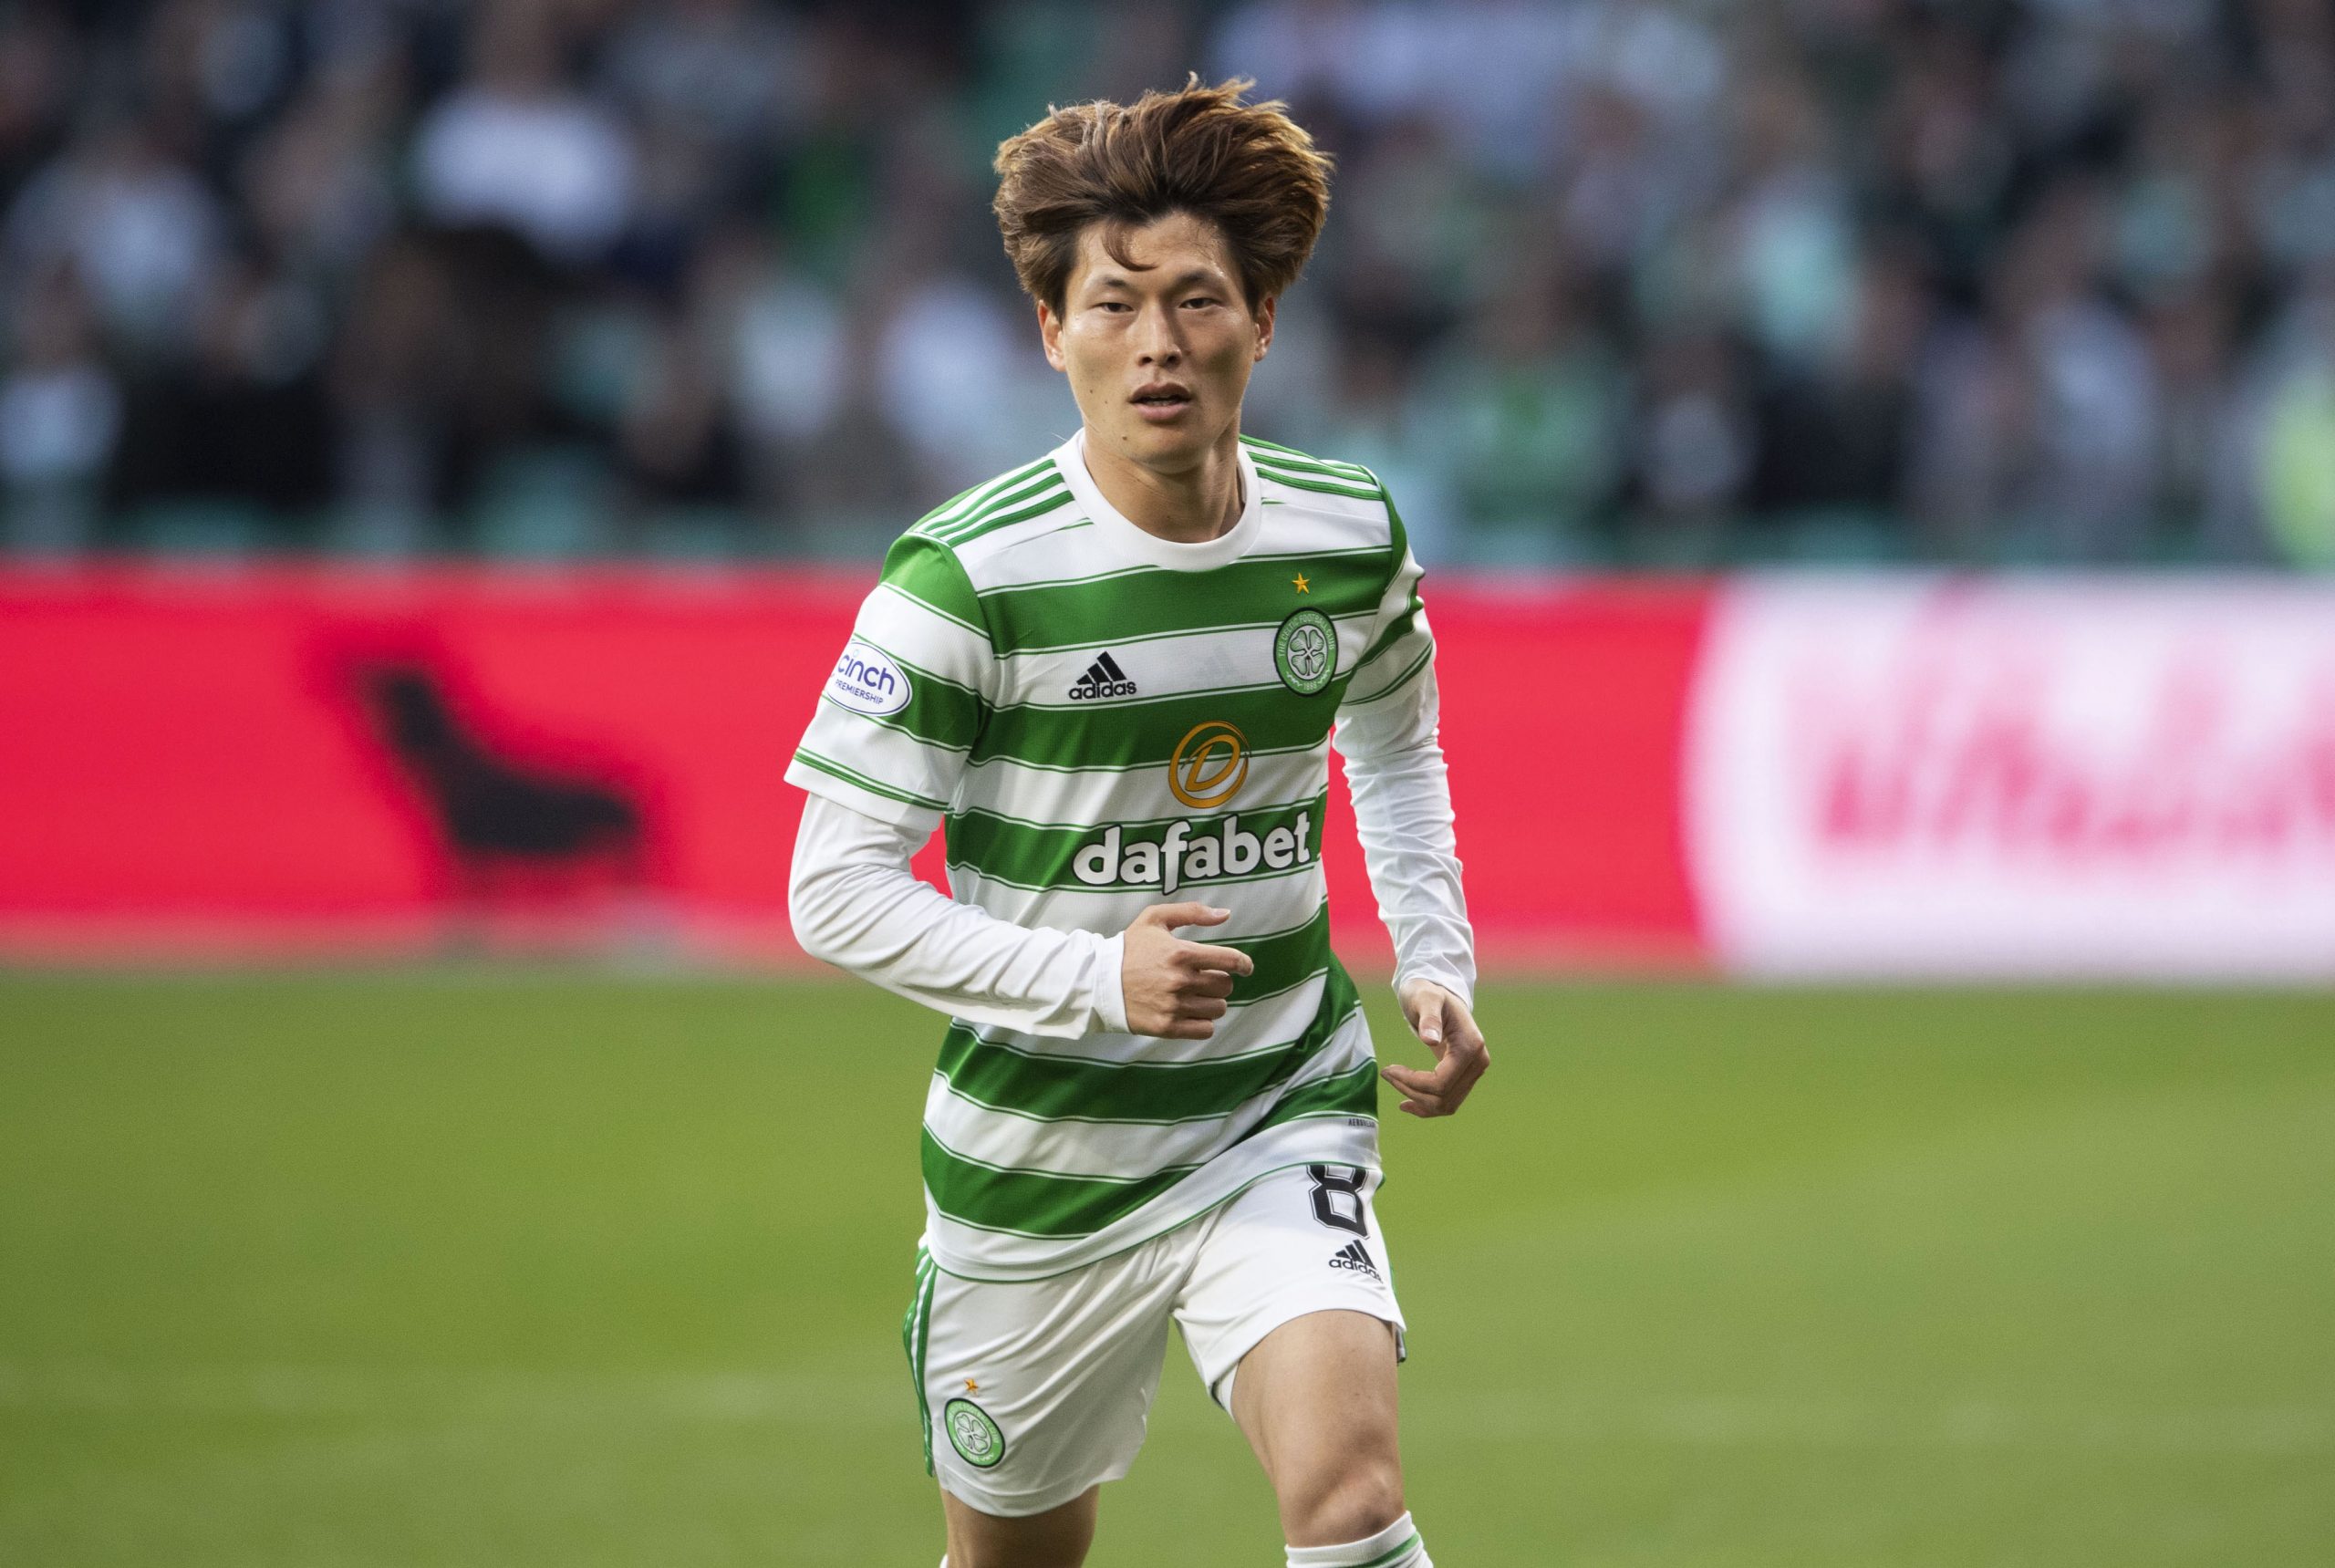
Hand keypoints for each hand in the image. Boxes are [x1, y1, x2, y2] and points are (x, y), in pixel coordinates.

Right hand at [1120, 903, 1254, 1038]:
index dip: (1244, 964)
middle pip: (1225, 986)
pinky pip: (1205, 1029)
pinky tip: (1190, 1013)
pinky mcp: (1167, 1027)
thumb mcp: (1155, 919)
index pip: (1230, 960)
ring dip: (1211, 1002)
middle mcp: (1180, 980)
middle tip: (1203, 978)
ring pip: (1217, 1008)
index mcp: (1181, 953)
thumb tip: (1225, 915)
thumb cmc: (1128, 948)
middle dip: (1219, 981)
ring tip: (1194, 996)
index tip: (1245, 967)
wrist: (1098, 982)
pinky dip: (1202, 1022)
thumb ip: (1192, 912)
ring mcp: (1174, 1006)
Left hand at [1384, 980, 1488, 1116]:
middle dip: (1411, 1091)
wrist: (1438, 994)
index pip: (1441, 1082)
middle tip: (1387, 1074)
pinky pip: (1448, 1102)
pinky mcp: (1465, 1076)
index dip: (1413, 1082)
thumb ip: (1429, 1017)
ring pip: (1446, 1105)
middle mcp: (1478, 1062)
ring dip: (1417, 1100)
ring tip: (1394, 1082)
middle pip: (1444, 1097)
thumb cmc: (1428, 993)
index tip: (1388, 1070)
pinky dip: (1427, 1107)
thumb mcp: (1425, 998)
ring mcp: (1474, 1071)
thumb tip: (1430, 1040)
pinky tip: (1407, 1103)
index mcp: (1470, 1046)